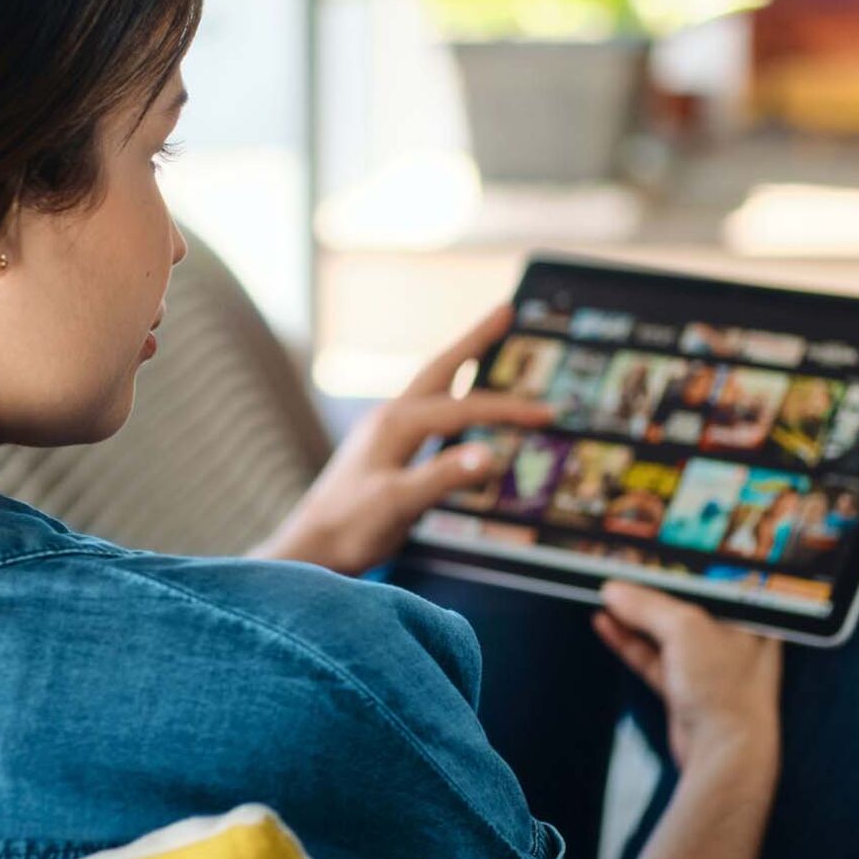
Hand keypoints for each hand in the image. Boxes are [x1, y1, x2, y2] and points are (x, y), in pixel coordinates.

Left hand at [251, 303, 554, 574]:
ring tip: (488, 342)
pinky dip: (451, 396)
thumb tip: (492, 455)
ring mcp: (385, 430)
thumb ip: (443, 478)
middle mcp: (391, 416)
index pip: (465, 408)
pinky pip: (427, 410)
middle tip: (506, 309)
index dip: (508, 411)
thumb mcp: (399, 504)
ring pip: (433, 385)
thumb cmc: (350, 528)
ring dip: (462, 363)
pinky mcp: (384, 449)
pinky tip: (458, 406)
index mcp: (397, 423)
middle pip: (442, 368)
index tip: (548, 414)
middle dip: (475, 340)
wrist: (310, 549)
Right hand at [593, 580, 781, 775]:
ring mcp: (707, 665)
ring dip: (632, 617)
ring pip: (662, 632)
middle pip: (681, 604)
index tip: (641, 556)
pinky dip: (628, 642)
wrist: (726, 753)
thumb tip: (614, 590)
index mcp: (747, 616)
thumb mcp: (685, 630)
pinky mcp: (685, 689)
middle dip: (646, 593)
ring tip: (602, 597)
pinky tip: (605, 624)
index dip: (674, 567)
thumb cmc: (726, 688)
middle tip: (615, 575)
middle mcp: (730, 637)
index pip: (706, 580)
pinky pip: (651, 657)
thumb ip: (648, 606)